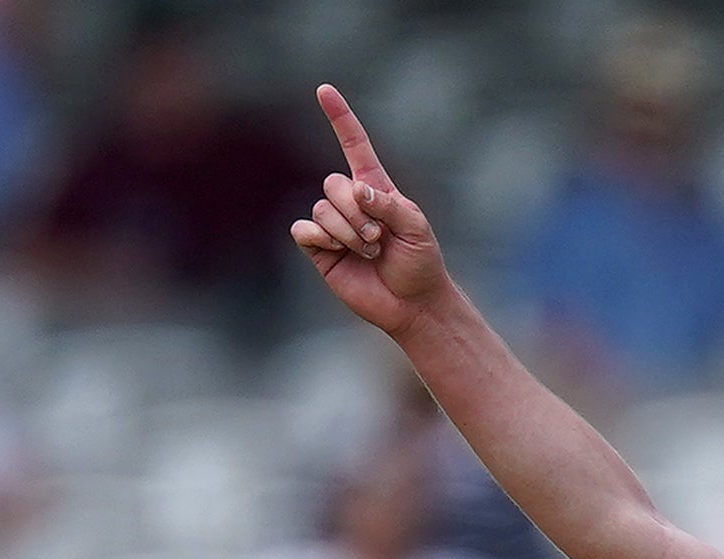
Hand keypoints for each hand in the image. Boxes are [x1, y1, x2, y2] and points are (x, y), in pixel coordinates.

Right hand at [292, 84, 449, 337]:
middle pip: (332, 183)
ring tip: (370, 250)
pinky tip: (339, 251)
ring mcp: (333, 225)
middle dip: (356, 211)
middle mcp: (350, 203)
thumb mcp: (416, 227)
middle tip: (379, 237)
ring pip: (320, 208)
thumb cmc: (420, 262)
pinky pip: (303, 230)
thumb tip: (356, 191)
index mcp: (376, 188)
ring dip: (348, 231)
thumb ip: (388, 204)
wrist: (412, 303)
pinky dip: (321, 238)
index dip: (340, 118)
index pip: (354, 145)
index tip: (324, 89)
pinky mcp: (320, 249)